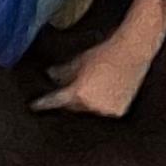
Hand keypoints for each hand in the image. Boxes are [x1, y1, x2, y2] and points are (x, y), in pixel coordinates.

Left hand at [35, 35, 150, 121]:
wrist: (132, 52)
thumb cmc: (104, 53)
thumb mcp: (79, 61)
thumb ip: (62, 71)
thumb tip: (50, 76)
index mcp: (79, 94)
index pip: (56, 102)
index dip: (43, 104)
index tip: (34, 106)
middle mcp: (91, 106)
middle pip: (72, 108)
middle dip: (68, 101)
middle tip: (66, 92)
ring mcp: (106, 111)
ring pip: (88, 111)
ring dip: (84, 104)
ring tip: (88, 90)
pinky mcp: (118, 112)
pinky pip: (102, 111)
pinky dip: (99, 105)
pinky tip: (101, 94)